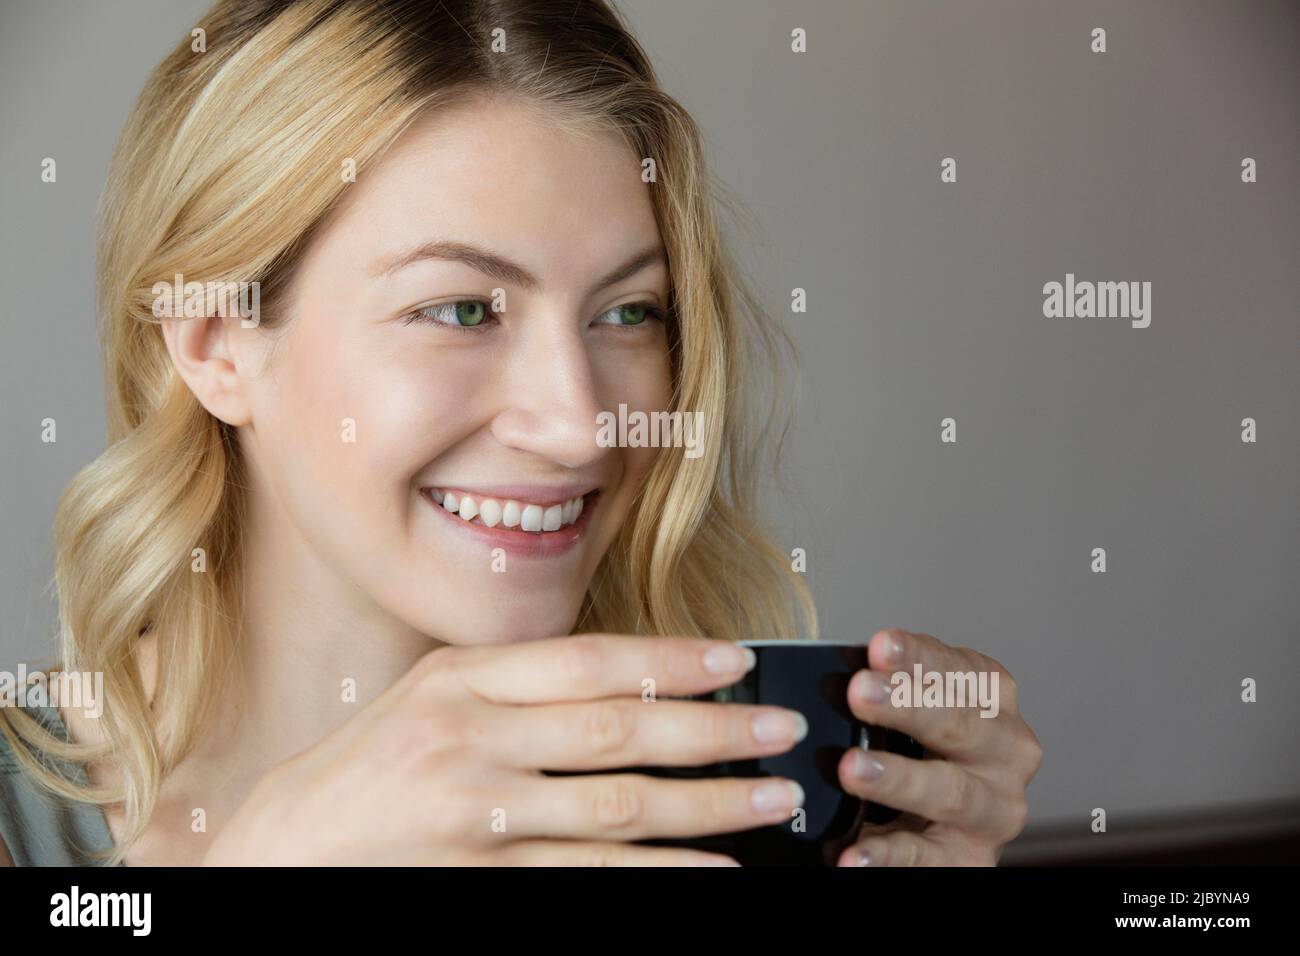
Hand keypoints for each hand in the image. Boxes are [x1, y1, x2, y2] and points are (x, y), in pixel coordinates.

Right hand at [201, 634, 809, 865]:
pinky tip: (713, 870)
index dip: (671, 660)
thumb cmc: (360, 771)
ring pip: (618, 805)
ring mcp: (477, 814)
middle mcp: (469, 738)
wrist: (283, 851)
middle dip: (713, 729)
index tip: (736, 659)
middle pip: (618, 729)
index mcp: (459, 678)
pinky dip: (661, 872)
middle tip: (778, 728)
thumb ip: (515, 685)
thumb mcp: (427, 697)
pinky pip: (592, 874)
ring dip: (708, 804)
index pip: (588, 661)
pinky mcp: (483, 878)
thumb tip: (632, 682)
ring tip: (771, 797)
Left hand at [835, 628, 1041, 865]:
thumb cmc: (922, 746)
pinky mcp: (969, 859)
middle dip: (908, 706)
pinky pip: (924, 857)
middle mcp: (1008, 753)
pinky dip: (886, 855)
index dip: (918, 658)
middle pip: (961, 725)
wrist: (939, 822)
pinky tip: (850, 854)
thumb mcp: (915, 708)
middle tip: (859, 692)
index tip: (878, 645)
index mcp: (994, 701)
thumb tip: (843, 666)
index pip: (960, 671)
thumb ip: (890, 684)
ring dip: (899, 778)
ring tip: (851, 768)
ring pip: (949, 792)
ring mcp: (994, 810)